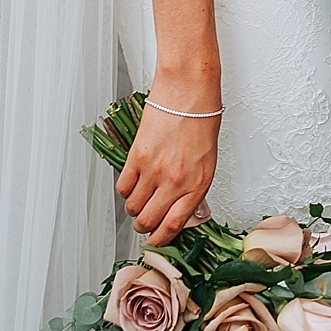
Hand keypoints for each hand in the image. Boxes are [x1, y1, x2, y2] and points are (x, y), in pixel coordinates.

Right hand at [116, 91, 219, 246]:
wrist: (188, 89)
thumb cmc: (202, 119)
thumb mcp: (207, 161)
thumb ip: (193, 187)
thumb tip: (182, 208)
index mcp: (197, 184)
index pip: (174, 226)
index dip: (161, 239)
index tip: (157, 241)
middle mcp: (175, 181)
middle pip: (149, 221)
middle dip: (145, 227)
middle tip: (145, 223)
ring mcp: (154, 170)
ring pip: (133, 207)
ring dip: (134, 209)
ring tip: (139, 201)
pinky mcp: (137, 156)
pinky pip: (123, 186)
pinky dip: (125, 191)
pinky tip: (132, 185)